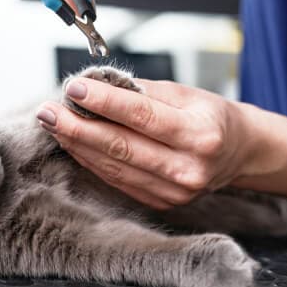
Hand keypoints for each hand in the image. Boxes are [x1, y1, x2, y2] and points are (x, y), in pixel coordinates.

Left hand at [37, 78, 252, 209]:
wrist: (237, 151)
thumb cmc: (211, 116)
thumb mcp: (186, 94)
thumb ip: (142, 91)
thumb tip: (98, 84)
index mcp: (200, 134)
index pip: (142, 115)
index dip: (104, 101)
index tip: (74, 88)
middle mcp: (188, 168)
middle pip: (121, 146)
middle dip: (78, 127)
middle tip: (48, 111)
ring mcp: (175, 192)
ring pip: (114, 167)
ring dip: (79, 145)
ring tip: (55, 124)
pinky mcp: (162, 202)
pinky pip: (118, 180)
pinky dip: (93, 161)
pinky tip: (76, 144)